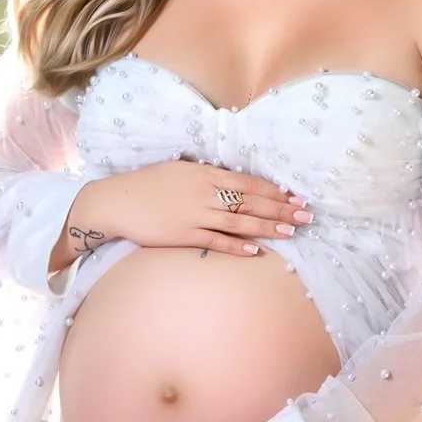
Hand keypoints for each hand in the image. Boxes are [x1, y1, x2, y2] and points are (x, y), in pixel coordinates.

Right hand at [68, 162, 312, 260]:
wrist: (116, 202)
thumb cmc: (147, 184)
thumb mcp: (179, 170)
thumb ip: (206, 175)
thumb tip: (232, 180)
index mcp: (204, 173)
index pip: (248, 182)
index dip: (274, 190)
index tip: (294, 196)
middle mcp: (204, 193)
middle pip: (250, 201)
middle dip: (280, 209)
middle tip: (306, 215)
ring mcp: (194, 215)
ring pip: (239, 222)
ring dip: (267, 227)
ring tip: (291, 232)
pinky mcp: (184, 236)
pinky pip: (216, 242)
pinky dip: (237, 246)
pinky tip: (257, 251)